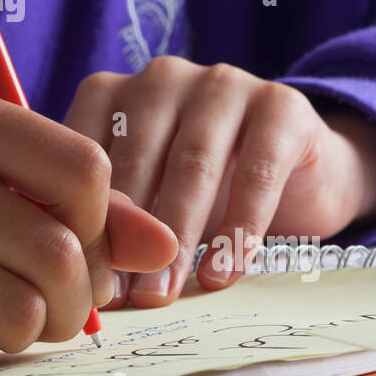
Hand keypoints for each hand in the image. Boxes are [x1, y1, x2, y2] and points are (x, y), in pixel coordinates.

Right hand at [0, 87, 177, 368]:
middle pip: (63, 252)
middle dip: (75, 297)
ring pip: (23, 314)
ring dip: (30, 332)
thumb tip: (165, 246)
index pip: (83, 168)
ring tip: (1, 313)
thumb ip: (74, 203)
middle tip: (52, 301)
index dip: (102, 222)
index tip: (76, 238)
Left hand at [61, 58, 375, 306]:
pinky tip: (220, 274)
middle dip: (125, 234)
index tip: (79, 276)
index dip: (82, 218)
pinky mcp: (281, 104)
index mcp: (114, 92)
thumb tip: (73, 280)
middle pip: (137, 161)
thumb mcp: (147, 199)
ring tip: (161, 293)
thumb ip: (110, 219)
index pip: (86, 154)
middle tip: (116, 297)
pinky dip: (237, 229)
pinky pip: (256, 172)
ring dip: (175, 237)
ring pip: (192, 165)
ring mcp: (224, 84)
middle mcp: (163, 78)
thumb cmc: (205, 192)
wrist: (302, 172)